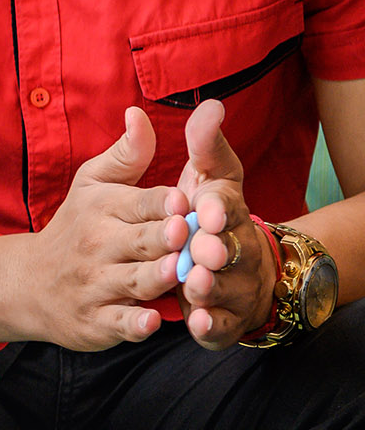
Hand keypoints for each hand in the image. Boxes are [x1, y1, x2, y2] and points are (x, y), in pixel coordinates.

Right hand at [16, 108, 187, 349]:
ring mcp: (97, 284)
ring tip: (180, 272)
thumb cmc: (75, 226)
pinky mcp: (98, 320)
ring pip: (134, 280)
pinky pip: (119, 322)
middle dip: (167, 238)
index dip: (165, 203)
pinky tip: (152, 321)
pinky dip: (135, 323)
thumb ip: (127, 153)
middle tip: (190, 234)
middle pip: (143, 241)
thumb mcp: (93, 184)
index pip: (142, 202)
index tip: (185, 200)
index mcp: (104, 208)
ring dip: (158, 277)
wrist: (29, 282)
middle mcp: (99, 245)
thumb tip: (140, 113)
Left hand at [173, 100, 277, 348]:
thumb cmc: (208, 214)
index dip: (218, 206)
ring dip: (211, 286)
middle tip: (200, 249)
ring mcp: (233, 284)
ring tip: (193, 284)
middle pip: (231, 248)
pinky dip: (210, 325)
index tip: (205, 206)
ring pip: (226, 287)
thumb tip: (210, 104)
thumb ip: (205, 145)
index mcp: (227, 211)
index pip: (227, 204)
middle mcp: (236, 248)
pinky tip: (196, 323)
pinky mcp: (223, 317)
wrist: (226, 266)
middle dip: (216, 248)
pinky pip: (220, 325)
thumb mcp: (207, 176)